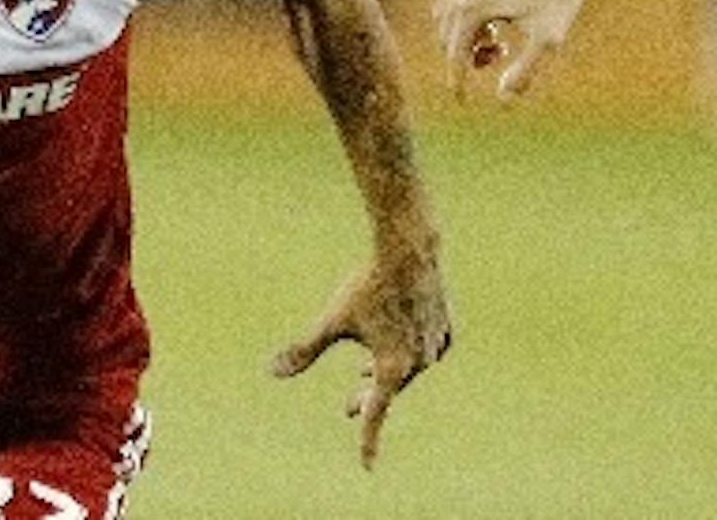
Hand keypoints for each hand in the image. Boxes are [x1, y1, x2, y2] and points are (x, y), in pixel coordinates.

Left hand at [270, 253, 452, 468]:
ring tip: (364, 371)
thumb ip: (305, 349)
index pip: (375, 415)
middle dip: (365, 398)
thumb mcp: (332, 319)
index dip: (368, 443)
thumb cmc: (368, 284)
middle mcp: (418, 362)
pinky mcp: (445, 325)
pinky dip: (414, 354)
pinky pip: (430, 350)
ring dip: (385, 374)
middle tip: (347, 408)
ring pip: (408, 368)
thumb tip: (271, 372)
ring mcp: (434, 344)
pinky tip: (406, 347)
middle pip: (389, 389)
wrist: (410, 250)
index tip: (367, 467)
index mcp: (391, 368)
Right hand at [429, 0, 589, 99]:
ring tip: (495, 29)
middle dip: (467, 52)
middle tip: (500, 51)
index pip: (454, 57)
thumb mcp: (548, 39)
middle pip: (447, 35)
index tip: (461, 101)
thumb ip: (525, 73)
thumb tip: (502, 100)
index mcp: (471, 11)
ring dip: (462, 27)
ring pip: (444, 9)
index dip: (457, 83)